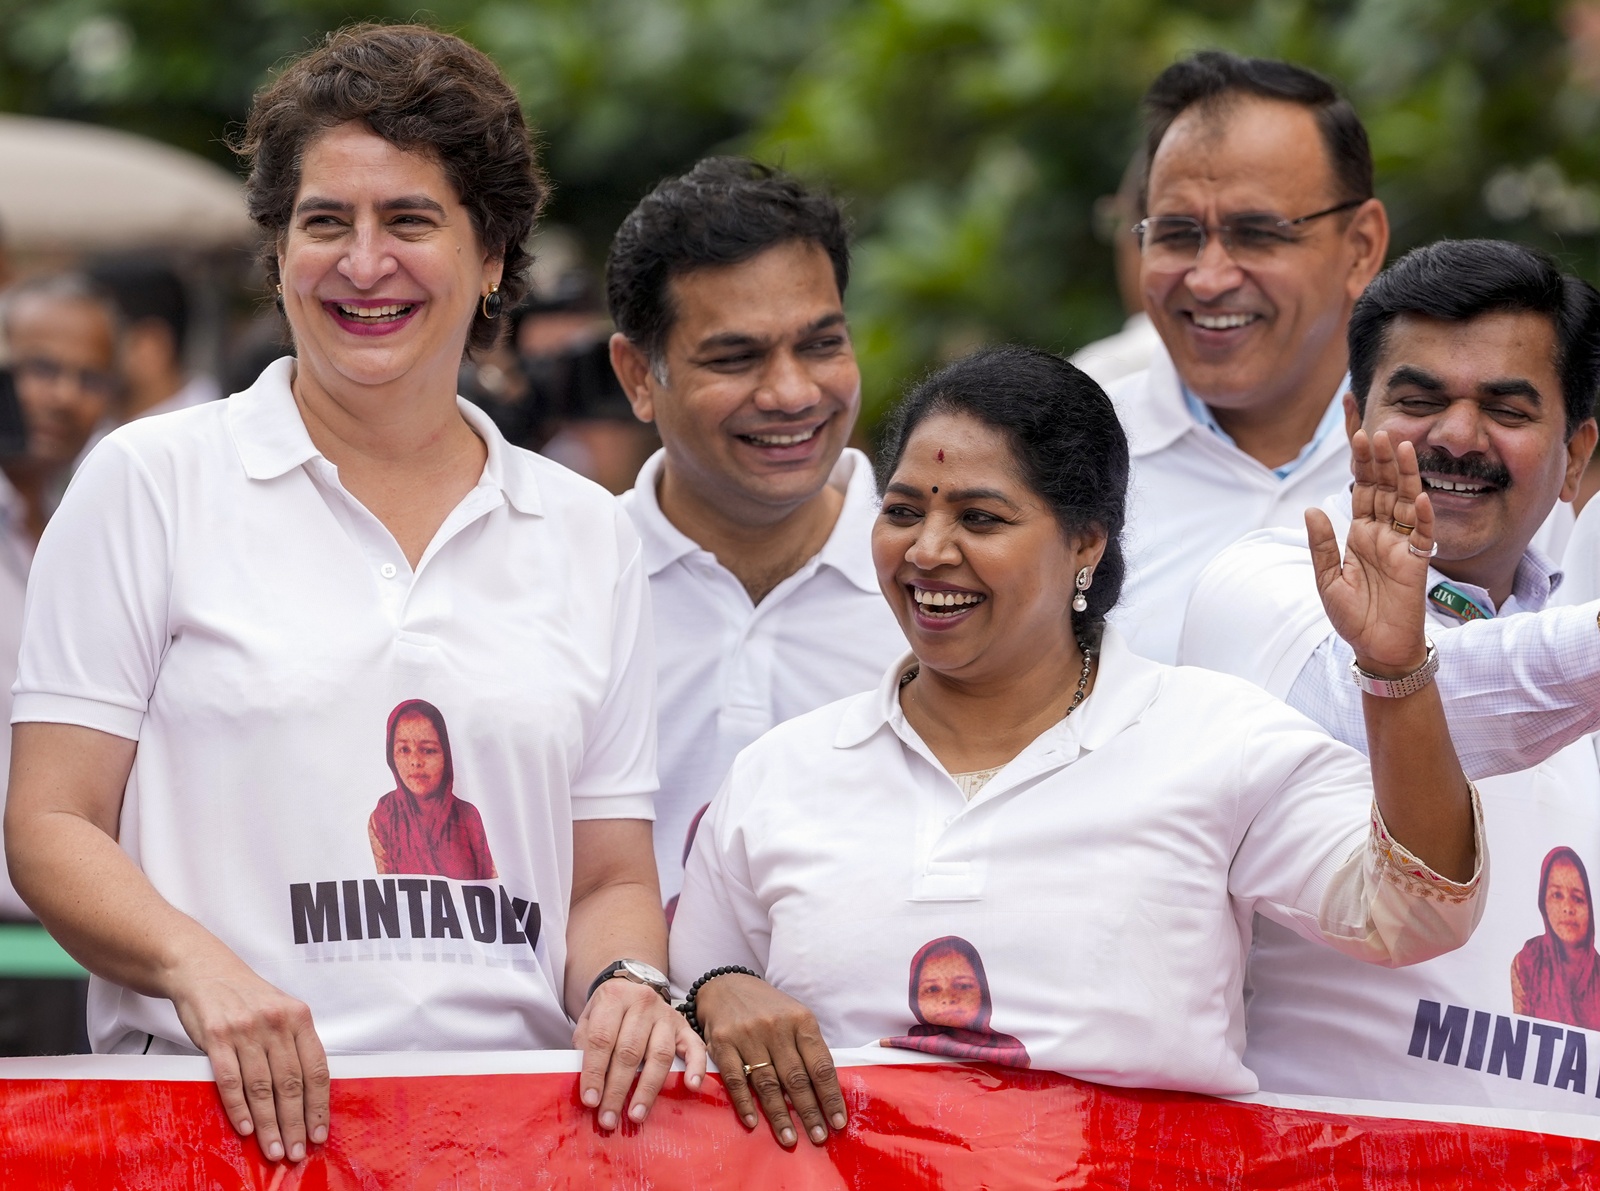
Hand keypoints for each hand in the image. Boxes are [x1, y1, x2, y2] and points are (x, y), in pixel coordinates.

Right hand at [167, 952, 329, 1163]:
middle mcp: (276, 1023)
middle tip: (295, 1152)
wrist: (205, 970)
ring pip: (262, 1086)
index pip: (316, 1069)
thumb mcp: (280, 1011)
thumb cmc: (247, 997)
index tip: (319, 1133)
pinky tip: (246, 1128)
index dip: (319, 1105)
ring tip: (272, 1149)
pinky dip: (239, 1107)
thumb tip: (308, 1094)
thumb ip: (294, 1044)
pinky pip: (231, 1080)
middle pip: (291, 1083)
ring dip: (269, 1123)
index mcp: (299, 1017)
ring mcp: (246, 1030)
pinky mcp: (216, 1037)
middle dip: (295, 1122)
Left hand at [573, 977, 705, 1129]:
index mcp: (613, 998)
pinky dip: (695, 1067)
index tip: (590, 1100)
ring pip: (659, 1054)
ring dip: (647, 1089)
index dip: (594, 1072)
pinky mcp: (684, 1026)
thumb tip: (589, 1087)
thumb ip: (585, 1048)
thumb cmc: (607, 1013)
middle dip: (617, 1089)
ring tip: (636, 1114)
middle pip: (629, 1051)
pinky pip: (695, 1047)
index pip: (601, 1039)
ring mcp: (666, 1014)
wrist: (630, 987)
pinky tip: (691, 1086)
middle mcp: (642, 1003)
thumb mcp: (588, 1021)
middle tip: (608, 1118)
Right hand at [695, 973, 845, 1148]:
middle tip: (819, 1138)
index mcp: (801, 1020)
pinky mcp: (723, 1044)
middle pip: (797, 1078)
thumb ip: (809, 1048)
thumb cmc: (768, 1007)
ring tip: (790, 1139)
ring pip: (768, 1083)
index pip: (821, 1065)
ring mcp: (748, 1035)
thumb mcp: (795, 1016)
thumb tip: (825, 1091)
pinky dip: (745, 1104)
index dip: (831, 1097)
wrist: (727, 985)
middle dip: (809, 1112)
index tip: (838, 1122)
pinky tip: (753, 1123)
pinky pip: (736, 1080)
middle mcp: (776, 1027)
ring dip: (780, 1115)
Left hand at [1309, 429, 1435, 675]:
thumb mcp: (1327, 579)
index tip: (1358, 434)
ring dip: (1404, 476)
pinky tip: (1419, 497)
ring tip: (1402, 447)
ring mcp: (1401, 546)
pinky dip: (1422, 517)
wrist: (1375, 649)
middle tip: (1378, 430)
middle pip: (1384, 489)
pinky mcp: (1416, 563)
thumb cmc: (1353, 617)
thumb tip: (1311, 508)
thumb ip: (1321, 544)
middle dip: (1381, 461)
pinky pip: (1422, 536)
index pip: (1361, 490)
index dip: (1361, 464)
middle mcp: (1382, 534)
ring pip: (1405, 503)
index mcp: (1359, 534)